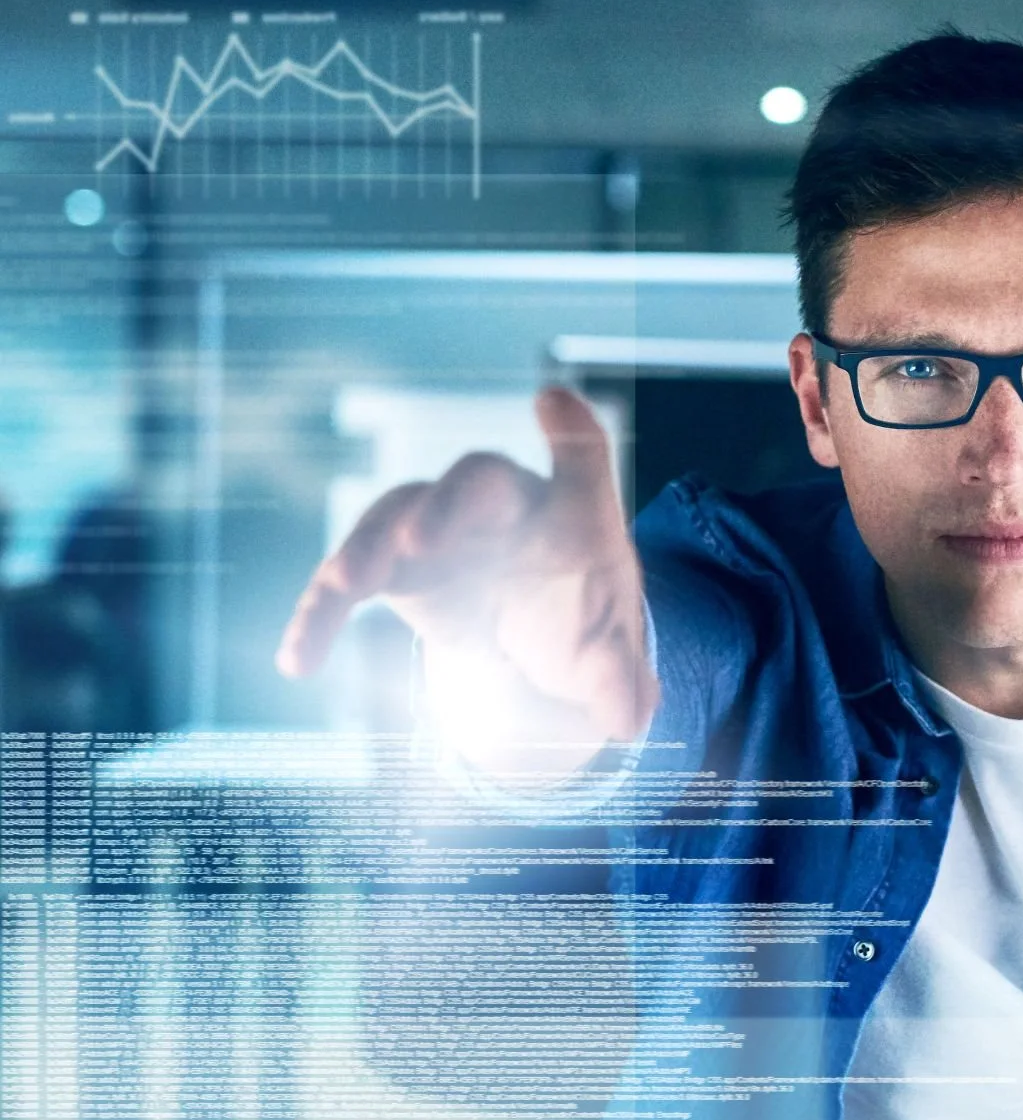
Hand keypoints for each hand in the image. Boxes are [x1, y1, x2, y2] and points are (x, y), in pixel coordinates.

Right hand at [276, 386, 655, 775]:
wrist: (534, 634)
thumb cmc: (580, 621)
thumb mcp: (607, 656)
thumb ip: (620, 681)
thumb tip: (627, 717)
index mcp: (570, 513)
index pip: (581, 461)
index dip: (569, 433)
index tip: (553, 402)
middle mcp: (500, 502)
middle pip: (475, 479)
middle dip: (445, 505)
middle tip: (418, 541)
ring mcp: (437, 525)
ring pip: (396, 516)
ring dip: (367, 548)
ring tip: (345, 586)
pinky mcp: (390, 566)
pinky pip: (347, 582)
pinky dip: (320, 616)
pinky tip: (297, 660)